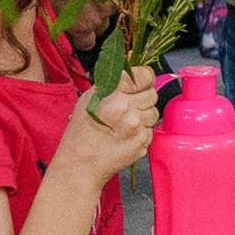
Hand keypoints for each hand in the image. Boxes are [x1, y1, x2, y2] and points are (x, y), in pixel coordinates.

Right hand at [52, 65, 161, 186]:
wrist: (80, 164)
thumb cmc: (81, 132)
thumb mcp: (90, 98)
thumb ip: (114, 83)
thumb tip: (132, 71)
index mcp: (112, 92)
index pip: (145, 75)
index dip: (144, 78)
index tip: (141, 82)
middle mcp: (126, 107)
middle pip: (152, 94)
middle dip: (142, 98)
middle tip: (127, 108)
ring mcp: (136, 126)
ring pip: (154, 112)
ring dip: (143, 116)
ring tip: (124, 124)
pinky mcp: (142, 142)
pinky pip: (150, 131)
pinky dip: (141, 133)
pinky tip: (125, 136)